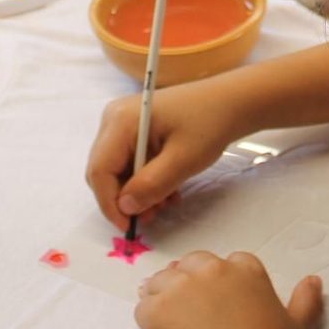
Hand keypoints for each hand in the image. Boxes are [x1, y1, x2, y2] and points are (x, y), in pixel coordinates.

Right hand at [86, 79, 246, 230]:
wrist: (228, 101)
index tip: (129, 227)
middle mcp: (113, 118)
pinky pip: (129, 162)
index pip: (99, 170)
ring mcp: (122, 122)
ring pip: (118, 170)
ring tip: (167, 202)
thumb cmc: (208, 124)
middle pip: (105, 170)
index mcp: (120, 120)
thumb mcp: (183, 160)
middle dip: (126, 198)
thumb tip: (124, 207)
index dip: (109, 203)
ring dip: (139, 192)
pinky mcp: (134, 129)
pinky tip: (168, 189)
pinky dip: (145, 180)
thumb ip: (151, 185)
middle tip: (153, 215)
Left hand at [136, 252, 322, 328]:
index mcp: (247, 270)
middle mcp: (213, 270)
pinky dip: (148, 319)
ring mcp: (183, 287)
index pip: (228, 263)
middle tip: (192, 311)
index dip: (221, 281)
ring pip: (163, 280)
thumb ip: (307, 301)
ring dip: (164, 296)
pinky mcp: (158, 309)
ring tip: (172, 322)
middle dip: (189, 282)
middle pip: (192, 264)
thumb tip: (315, 281)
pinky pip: (144, 306)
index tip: (220, 302)